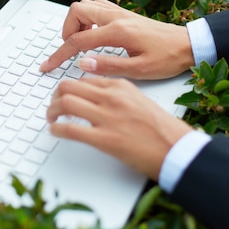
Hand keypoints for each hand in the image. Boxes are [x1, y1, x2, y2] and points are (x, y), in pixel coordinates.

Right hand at [39, 0, 194, 79]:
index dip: (59, 55)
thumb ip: (108, 67)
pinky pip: (98, 7)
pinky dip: (88, 18)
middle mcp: (116, 17)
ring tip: (81, 43)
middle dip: (65, 30)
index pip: (77, 41)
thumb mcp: (139, 70)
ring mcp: (120, 12)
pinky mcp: (125, 14)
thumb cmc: (168, 58)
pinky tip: (95, 35)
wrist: (189, 44)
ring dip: (77, 22)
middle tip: (68, 49)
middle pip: (76, 11)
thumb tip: (81, 64)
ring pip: (86, 5)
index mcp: (118, 31)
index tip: (48, 66)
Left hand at [46, 77, 192, 180]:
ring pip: (65, 103)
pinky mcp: (105, 139)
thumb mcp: (140, 100)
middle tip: (53, 106)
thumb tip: (96, 99)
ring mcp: (108, 117)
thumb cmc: (162, 129)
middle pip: (69, 86)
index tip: (64, 95)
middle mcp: (112, 98)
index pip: (84, 79)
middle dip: (55, 96)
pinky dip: (57, 129)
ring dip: (52, 111)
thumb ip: (118, 96)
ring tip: (52, 118)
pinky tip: (55, 131)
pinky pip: (70, 129)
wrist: (177, 149)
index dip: (69, 88)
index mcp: (121, 86)